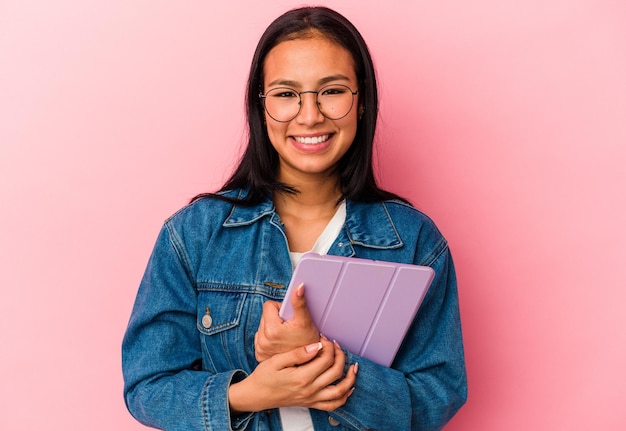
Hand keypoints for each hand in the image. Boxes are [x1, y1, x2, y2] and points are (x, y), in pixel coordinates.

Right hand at [229, 337, 357, 413]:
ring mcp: (311, 399)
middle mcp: (309, 390)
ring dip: (350, 378)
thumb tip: (316, 346)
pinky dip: (344, 397)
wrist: (257, 395)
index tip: (324, 339)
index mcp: (301, 377)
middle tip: (335, 346)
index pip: (325, 359)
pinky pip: (333, 405)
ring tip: (353, 366)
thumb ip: (298, 354)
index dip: (328, 346)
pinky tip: (349, 387)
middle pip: (336, 372)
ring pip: (340, 391)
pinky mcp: (311, 404)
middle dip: (340, 355)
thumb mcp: (277, 360)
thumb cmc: (264, 376)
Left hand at [255, 283, 320, 361]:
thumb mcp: (305, 321)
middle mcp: (262, 340)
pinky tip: (280, 344)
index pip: (268, 306)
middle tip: (289, 328)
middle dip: (276, 319)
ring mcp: (260, 349)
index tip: (289, 317)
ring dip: (272, 329)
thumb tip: (299, 286)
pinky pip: (261, 339)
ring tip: (285, 337)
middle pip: (265, 317)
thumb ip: (299, 302)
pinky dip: (269, 339)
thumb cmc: (309, 343)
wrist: (308, 366)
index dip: (280, 308)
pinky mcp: (259, 355)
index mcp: (271, 330)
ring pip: (263, 327)